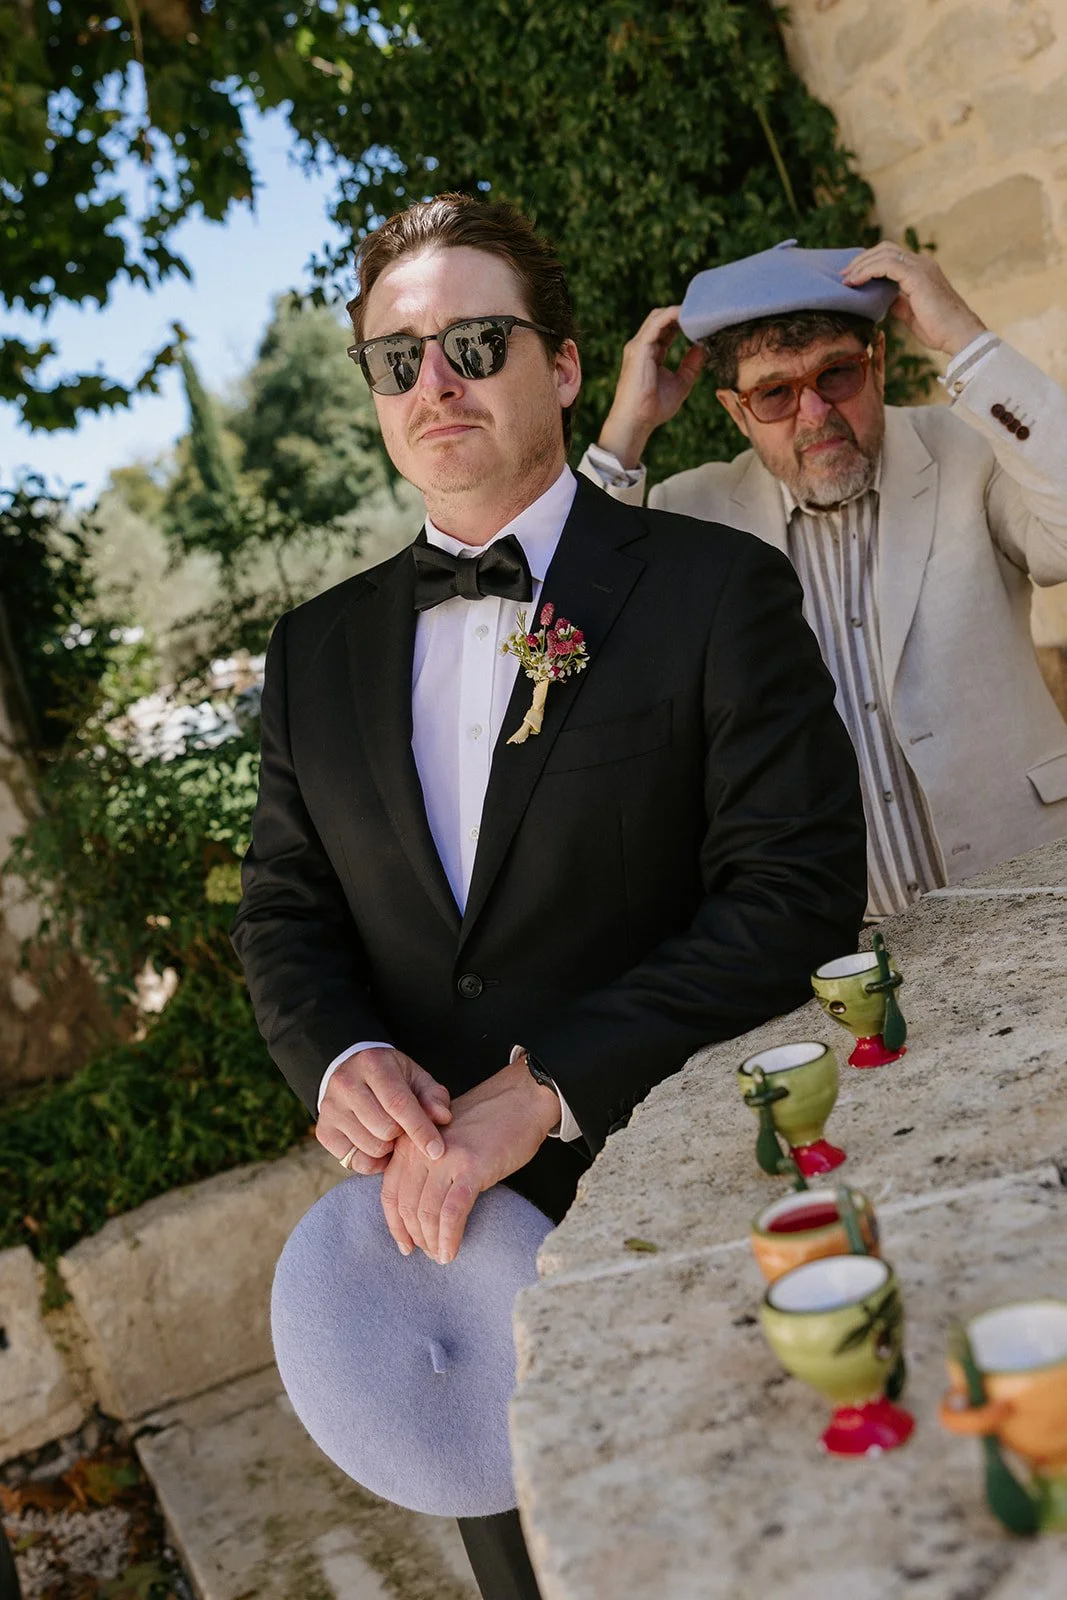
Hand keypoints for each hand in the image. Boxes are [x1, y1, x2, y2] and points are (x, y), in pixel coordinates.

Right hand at [316, 1046, 451, 1175]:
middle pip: (385, 1130)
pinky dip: (372, 1159)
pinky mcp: (323, 1130)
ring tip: (389, 1134)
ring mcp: (330, 1108)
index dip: (420, 1130)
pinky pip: (354, 1161)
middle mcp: (345, 1083)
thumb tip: (442, 1117)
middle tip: (404, 1128)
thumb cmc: (392, 1078)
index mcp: (373, 1064)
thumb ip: (433, 1096)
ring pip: (371, 1148)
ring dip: (388, 1148)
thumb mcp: (416, 1077)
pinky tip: (374, 1142)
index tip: (437, 1150)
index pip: (398, 1104)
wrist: (352, 1071)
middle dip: (402, 1136)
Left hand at [379, 1057, 560, 1262]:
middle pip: (407, 1206)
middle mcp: (422, 1149)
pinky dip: (449, 1238)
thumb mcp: (443, 1136)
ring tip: (441, 1255)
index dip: (395, 1225)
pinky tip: (452, 1251)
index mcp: (412, 1142)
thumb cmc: (486, 1120)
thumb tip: (418, 1210)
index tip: (405, 1245)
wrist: (521, 1098)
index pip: (390, 1192)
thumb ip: (425, 1163)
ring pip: (427, 1212)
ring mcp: (446, 1158)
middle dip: (416, 1236)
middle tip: (428, 1253)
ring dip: (432, 1242)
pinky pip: (452, 1213)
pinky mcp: (472, 1168)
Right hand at [597, 306, 705, 467]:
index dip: (683, 322)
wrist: (635, 422)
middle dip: (681, 312)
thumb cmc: (653, 408)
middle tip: (704, 310)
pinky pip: (657, 323)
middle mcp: (642, 346)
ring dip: (679, 311)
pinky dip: (672, 316)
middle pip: (661, 318)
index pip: (666, 329)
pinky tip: (688, 315)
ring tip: (699, 309)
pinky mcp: (639, 348)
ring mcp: (638, 346)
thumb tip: (704, 347)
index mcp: (650, 353)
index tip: (703, 319)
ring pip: (658, 316)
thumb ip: (691, 365)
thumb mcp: (680, 384)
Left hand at [841, 241, 985, 358]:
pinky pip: (886, 265)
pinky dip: (868, 271)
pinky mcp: (917, 276)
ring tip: (846, 279)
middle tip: (843, 275)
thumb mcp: (911, 313)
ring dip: (861, 265)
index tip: (852, 276)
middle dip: (861, 260)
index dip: (869, 262)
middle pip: (885, 249)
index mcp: (921, 269)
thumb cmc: (938, 329)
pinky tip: (856, 282)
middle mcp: (922, 263)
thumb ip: (897, 301)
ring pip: (884, 254)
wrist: (958, 335)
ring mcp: (921, 267)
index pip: (891, 255)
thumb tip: (882, 300)